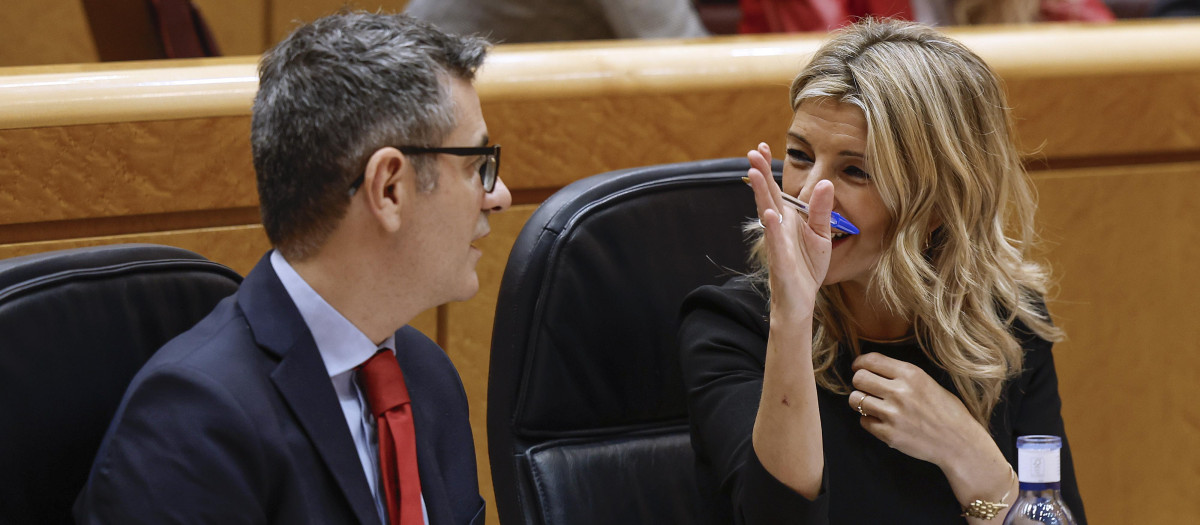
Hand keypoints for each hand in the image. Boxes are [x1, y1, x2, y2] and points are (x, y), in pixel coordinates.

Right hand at [744, 142, 833, 324]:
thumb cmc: (807, 267)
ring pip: (767, 214)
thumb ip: (821, 209)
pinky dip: (773, 229)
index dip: (768, 169)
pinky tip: (770, 215)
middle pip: (767, 196)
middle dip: (760, 174)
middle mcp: (778, 228)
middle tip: (751, 152)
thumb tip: (826, 182)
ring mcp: (776, 244)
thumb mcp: (821, 234)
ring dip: (760, 194)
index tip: (761, 147)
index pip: (776, 189)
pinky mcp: (781, 262)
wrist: (801, 300)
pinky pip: (776, 243)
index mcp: (787, 219)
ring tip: (755, 174)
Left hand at [847, 352, 991, 466]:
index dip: (860, 363)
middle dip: (859, 382)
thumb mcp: (928, 382)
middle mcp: (900, 391)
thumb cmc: (948, 412)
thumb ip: (901, 375)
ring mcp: (893, 414)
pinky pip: (863, 421)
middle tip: (866, 388)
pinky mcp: (888, 434)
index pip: (871, 360)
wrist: (960, 443)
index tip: (858, 367)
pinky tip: (882, 421)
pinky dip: (869, 421)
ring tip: (871, 405)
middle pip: (858, 378)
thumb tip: (873, 370)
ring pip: (855, 400)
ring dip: (860, 401)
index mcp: (912, 374)